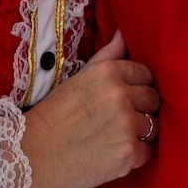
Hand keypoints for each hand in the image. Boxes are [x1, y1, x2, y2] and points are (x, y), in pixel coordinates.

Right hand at [20, 34, 159, 187]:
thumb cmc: (56, 114)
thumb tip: (125, 31)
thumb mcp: (81, 77)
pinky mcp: (128, 153)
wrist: (33, 154)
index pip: (146, 75)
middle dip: (140, 110)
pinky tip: (111, 154)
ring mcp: (126, 125)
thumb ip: (108, 54)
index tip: (120, 100)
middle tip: (116, 121)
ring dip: (138, 134)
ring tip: (112, 138)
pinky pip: (146, 152)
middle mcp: (120, 95)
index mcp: (109, 72)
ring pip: (153, 127)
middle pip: (153, 100)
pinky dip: (133, 156)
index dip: (136, 88)